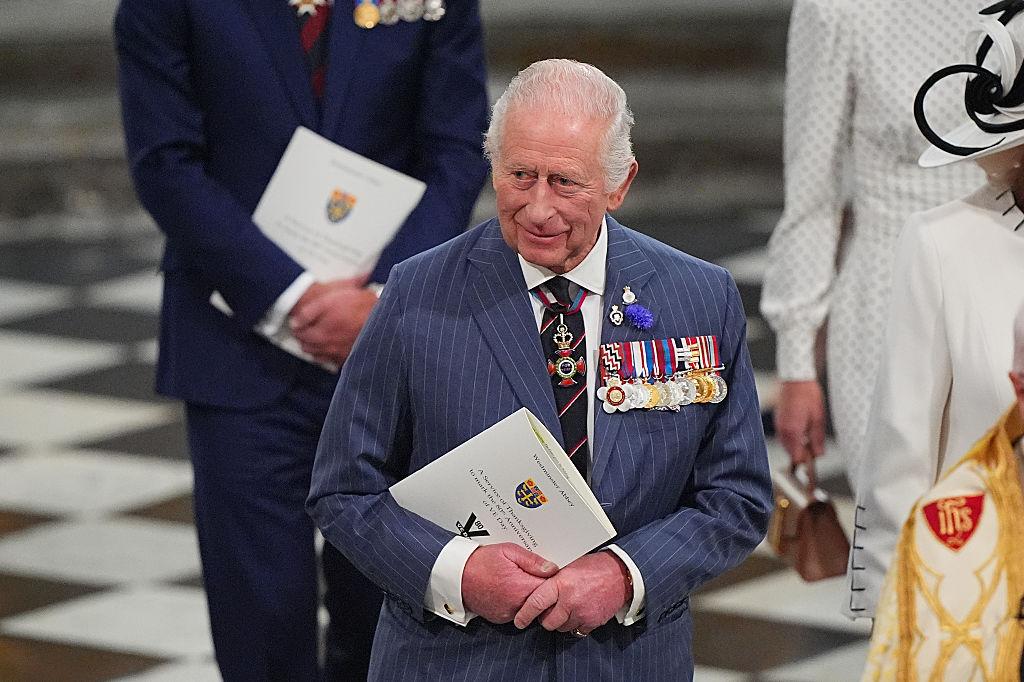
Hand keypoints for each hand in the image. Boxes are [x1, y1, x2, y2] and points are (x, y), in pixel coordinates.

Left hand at [289, 275, 375, 363]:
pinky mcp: (351, 357)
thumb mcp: (329, 300)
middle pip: (307, 348)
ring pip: (318, 356)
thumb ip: (308, 313)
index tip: (299, 323)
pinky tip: (332, 346)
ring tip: (319, 336)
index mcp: (321, 333)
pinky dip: (329, 356)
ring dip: (315, 348)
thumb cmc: (357, 305)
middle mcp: (329, 348)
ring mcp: (340, 355)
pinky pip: (333, 362)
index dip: (298, 327)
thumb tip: (295, 324)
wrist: (382, 314)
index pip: (300, 335)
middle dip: (304, 338)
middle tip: (307, 328)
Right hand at [461, 543, 558, 623]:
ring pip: (529, 607)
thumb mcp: (508, 551)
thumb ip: (532, 561)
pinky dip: (517, 603)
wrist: (456, 575)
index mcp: (520, 587)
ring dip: (528, 596)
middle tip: (533, 575)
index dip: (552, 579)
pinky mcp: (501, 618)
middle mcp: (516, 605)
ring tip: (518, 581)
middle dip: (541, 588)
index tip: (551, 572)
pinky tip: (510, 590)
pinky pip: (517, 612)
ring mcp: (508, 614)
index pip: (550, 588)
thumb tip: (552, 568)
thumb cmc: (480, 562)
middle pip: (541, 600)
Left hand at [513, 550, 631, 634]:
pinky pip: (576, 631)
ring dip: (560, 622)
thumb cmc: (594, 567)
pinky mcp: (592, 622)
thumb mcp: (569, 566)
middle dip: (544, 619)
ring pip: (561, 628)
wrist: (621, 575)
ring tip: (566, 608)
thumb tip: (535, 584)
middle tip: (547, 611)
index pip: (536, 603)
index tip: (519, 620)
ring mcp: (582, 613)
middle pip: (547, 622)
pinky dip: (575, 625)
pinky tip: (578, 613)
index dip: (524, 614)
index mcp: (561, 583)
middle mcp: (570, 600)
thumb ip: (553, 578)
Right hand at [774, 380, 825, 465]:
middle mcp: (783, 430)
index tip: (813, 459)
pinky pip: (783, 436)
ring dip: (797, 445)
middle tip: (814, 447)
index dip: (805, 461)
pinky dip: (792, 438)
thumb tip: (818, 454)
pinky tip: (801, 430)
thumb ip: (817, 439)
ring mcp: (778, 425)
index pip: (796, 457)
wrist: (795, 380)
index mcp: (793, 431)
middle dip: (802, 453)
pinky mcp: (778, 420)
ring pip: (786, 444)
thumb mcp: (818, 419)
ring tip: (809, 436)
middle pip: (790, 452)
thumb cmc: (808, 396)